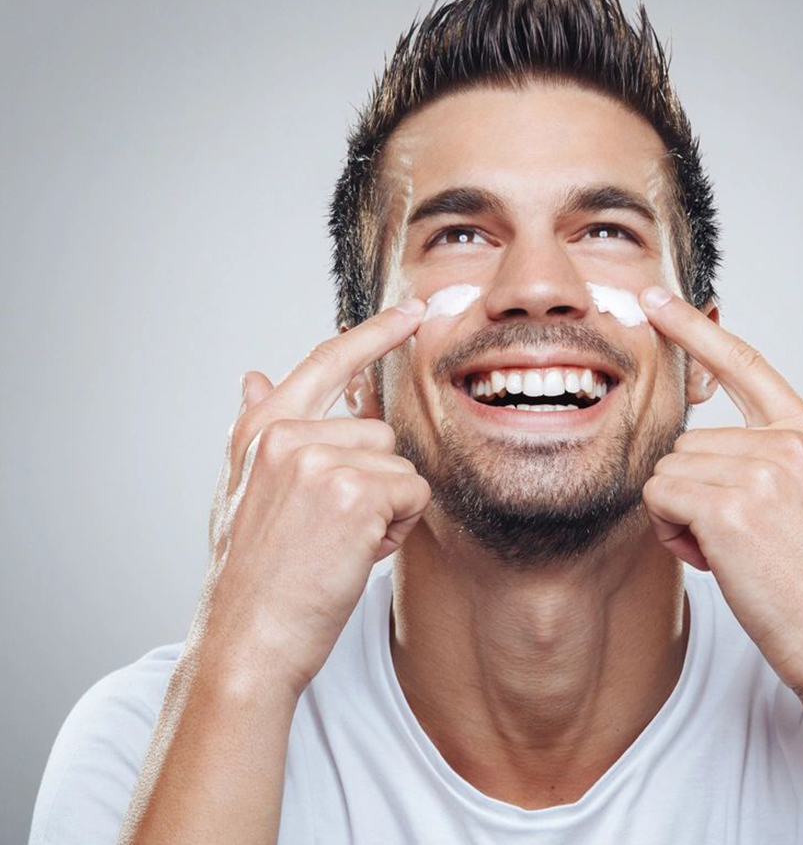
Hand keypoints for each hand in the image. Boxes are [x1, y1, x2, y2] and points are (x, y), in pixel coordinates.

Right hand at [199, 298, 430, 699]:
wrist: (245, 642)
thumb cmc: (251, 576)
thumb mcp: (239, 493)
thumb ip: (256, 431)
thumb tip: (253, 374)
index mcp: (259, 431)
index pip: (323, 363)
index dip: (372, 334)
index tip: (411, 311)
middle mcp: (285, 435)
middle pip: (378, 433)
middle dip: (373, 482)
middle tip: (332, 530)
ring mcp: (318, 459)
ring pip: (399, 465)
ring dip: (385, 508)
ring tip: (338, 545)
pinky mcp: (354, 491)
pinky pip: (412, 493)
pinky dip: (397, 529)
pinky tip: (356, 554)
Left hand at [638, 286, 802, 698]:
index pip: (745, 363)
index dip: (694, 328)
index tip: (653, 297)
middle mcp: (787, 440)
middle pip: (687, 444)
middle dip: (693, 494)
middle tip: (735, 537)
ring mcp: (760, 470)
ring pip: (668, 473)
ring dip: (681, 517)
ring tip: (731, 551)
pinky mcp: (729, 507)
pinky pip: (659, 498)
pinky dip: (671, 533)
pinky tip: (713, 559)